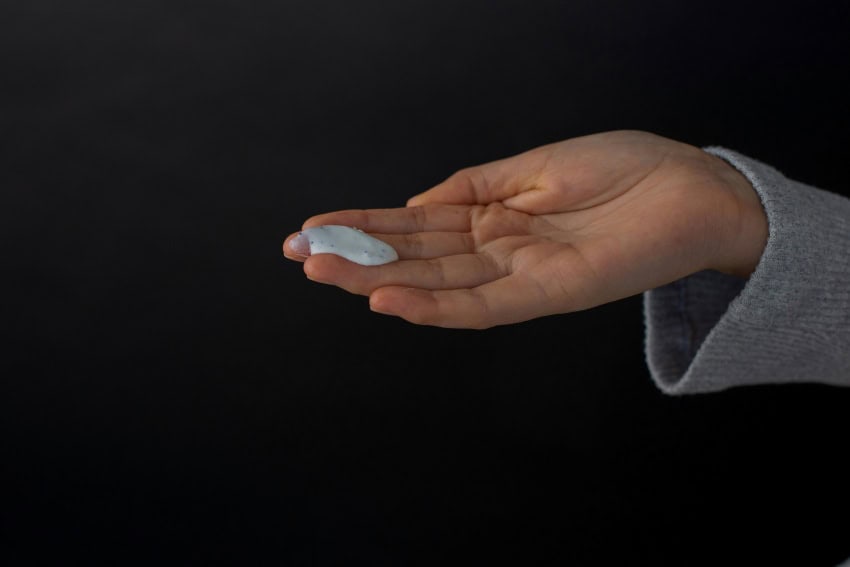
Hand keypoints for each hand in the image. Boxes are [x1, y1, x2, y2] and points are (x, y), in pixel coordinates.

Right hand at [283, 130, 766, 328]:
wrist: (693, 188)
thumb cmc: (623, 168)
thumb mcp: (535, 166)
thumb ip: (473, 187)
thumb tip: (415, 201)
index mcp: (491, 215)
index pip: (414, 224)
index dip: (363, 225)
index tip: (313, 226)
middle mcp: (496, 249)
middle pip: (415, 257)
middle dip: (355, 257)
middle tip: (300, 256)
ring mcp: (519, 274)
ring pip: (437, 284)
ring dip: (379, 281)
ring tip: (325, 274)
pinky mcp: (549, 294)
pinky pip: (483, 306)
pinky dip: (436, 307)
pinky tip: (390, 299)